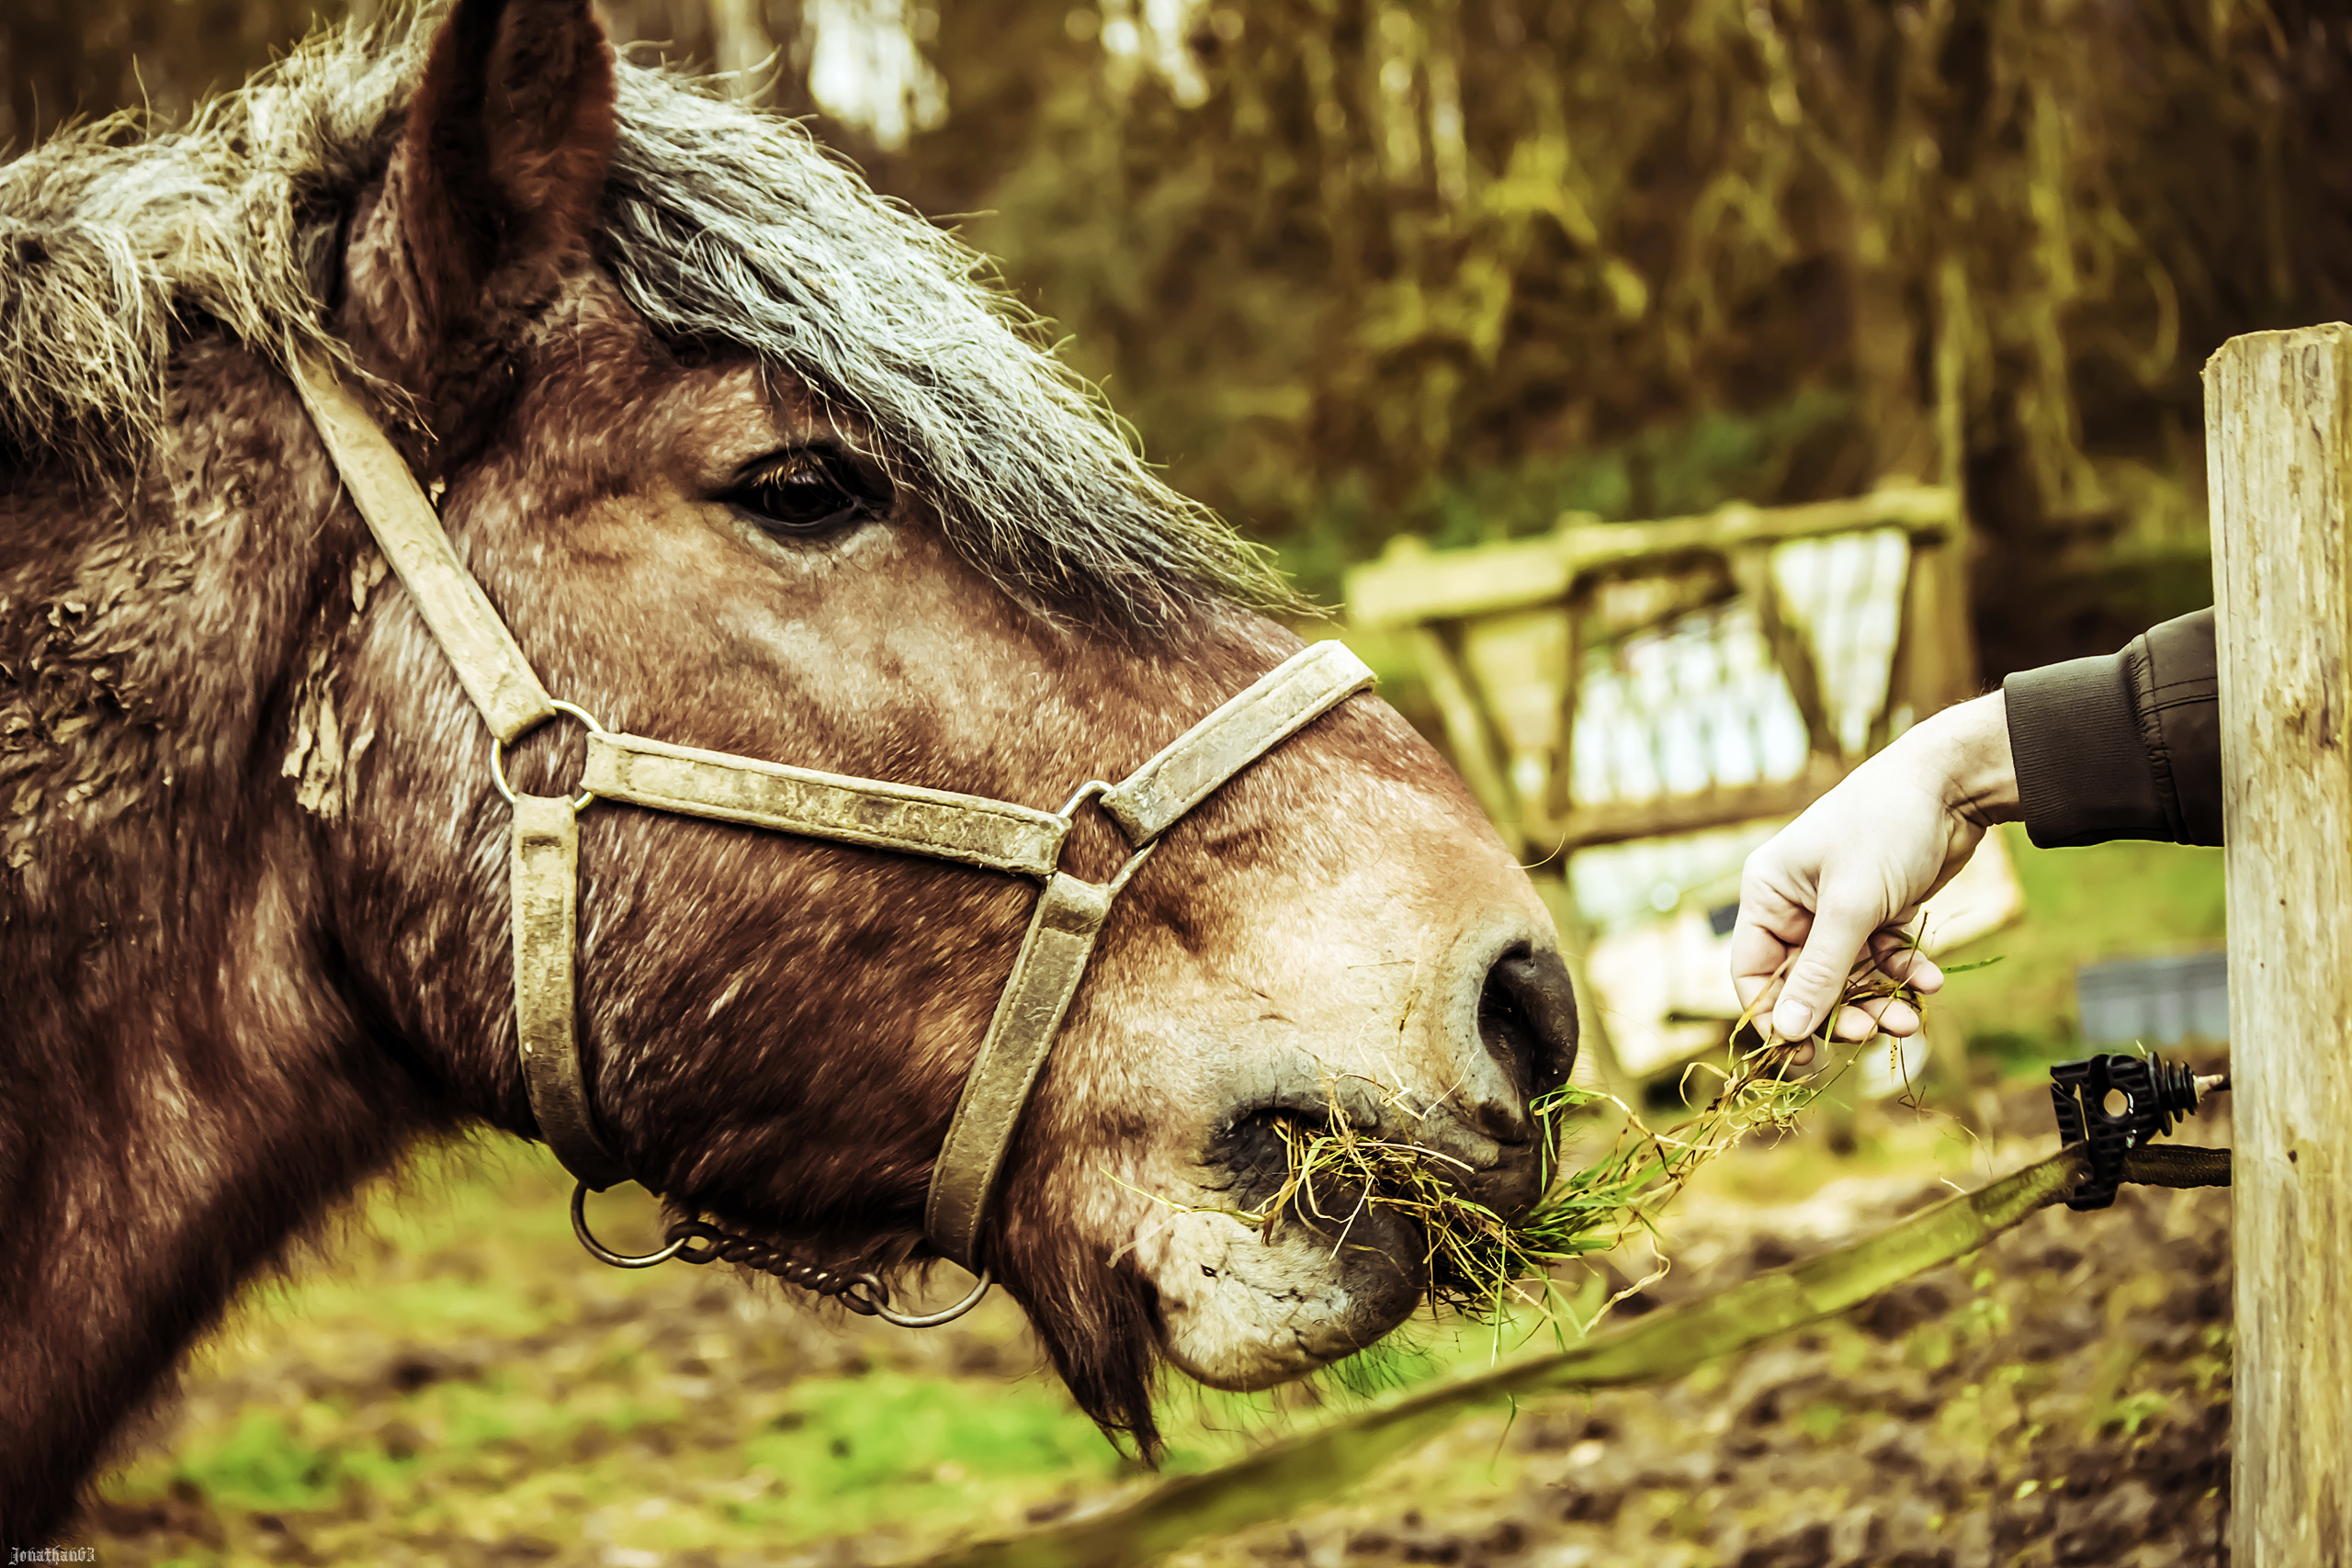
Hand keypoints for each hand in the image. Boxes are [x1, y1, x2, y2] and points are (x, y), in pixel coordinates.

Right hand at [1731, 690, 2019, 1046]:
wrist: (1951, 785)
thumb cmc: (1886, 829)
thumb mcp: (1851, 907)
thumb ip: (1820, 974)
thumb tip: (1788, 1034)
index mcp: (1767, 895)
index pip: (1753, 974)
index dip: (1775, 1017)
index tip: (1805, 1054)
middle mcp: (1795, 905)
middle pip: (1804, 983)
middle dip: (1838, 1012)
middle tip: (1868, 1033)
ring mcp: (1837, 910)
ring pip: (1847, 977)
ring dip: (1877, 999)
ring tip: (1908, 1016)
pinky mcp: (1876, 912)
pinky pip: (1880, 959)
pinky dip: (1902, 973)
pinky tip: (1929, 979)